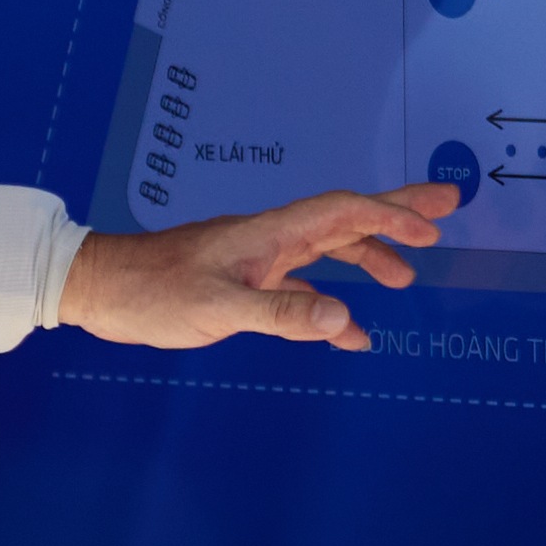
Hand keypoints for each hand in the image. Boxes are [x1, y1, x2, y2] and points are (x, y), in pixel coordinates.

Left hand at [60, 180, 460, 349]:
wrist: (99, 289)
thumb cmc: (150, 294)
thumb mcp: (217, 309)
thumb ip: (281, 316)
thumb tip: (345, 322)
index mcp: (268, 235)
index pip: (342, 213)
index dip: (390, 214)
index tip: (434, 223)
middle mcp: (270, 241)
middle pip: (344, 220)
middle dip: (395, 213)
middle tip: (446, 211)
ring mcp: (258, 261)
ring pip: (327, 251)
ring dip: (367, 258)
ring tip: (405, 278)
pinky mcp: (243, 285)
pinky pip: (301, 289)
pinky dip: (329, 306)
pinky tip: (347, 333)